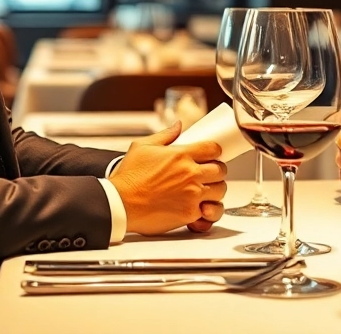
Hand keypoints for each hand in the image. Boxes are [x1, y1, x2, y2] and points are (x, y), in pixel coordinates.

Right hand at [109, 122, 227, 235]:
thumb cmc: (128, 177)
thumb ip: (165, 135)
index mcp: (181, 155)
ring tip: (205, 191)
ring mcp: (192, 195)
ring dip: (215, 190)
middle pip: (221, 170)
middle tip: (208, 174)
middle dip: (216, 171)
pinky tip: (201, 208)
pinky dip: (208, 210)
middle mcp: (190, 174)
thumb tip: (179, 126)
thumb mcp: (142, 147)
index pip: (213, 148)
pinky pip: (211, 211)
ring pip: (221, 190)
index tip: (210, 155)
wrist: (120, 203)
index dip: (214, 151)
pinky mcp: (189, 213)